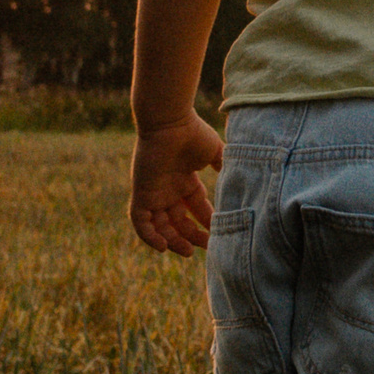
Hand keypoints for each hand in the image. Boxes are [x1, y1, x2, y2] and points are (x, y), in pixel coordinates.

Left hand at [129, 110, 224, 256]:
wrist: (169, 121)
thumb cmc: (192, 133)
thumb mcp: (214, 151)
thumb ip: (222, 163)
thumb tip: (232, 173)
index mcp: (184, 180)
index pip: (195, 207)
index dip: (207, 221)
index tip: (219, 233)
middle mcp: (168, 188)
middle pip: (178, 220)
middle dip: (192, 235)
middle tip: (207, 246)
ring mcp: (154, 192)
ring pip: (161, 225)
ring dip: (173, 240)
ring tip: (188, 251)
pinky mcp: (141, 194)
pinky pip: (140, 222)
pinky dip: (149, 237)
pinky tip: (164, 246)